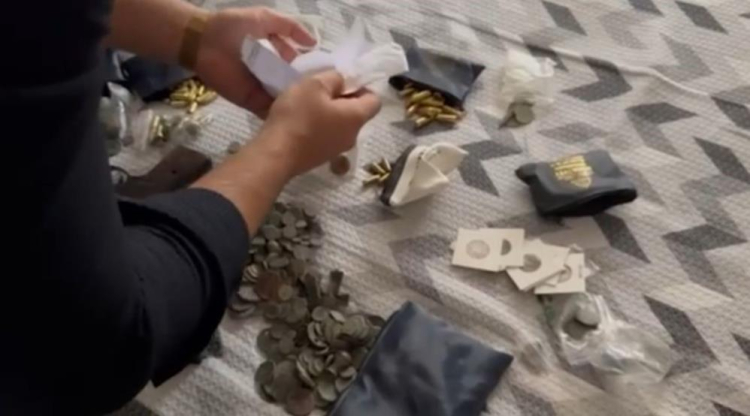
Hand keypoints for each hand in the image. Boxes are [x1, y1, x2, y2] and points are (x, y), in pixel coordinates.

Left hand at [195, 7, 315, 117]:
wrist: (202, 42)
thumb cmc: (231, 27)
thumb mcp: (264, 18)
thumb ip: (290, 27)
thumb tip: (314, 43)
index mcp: (276, 54)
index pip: (299, 66)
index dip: (312, 70)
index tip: (328, 77)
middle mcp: (272, 73)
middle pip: (295, 85)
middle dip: (308, 90)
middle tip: (325, 96)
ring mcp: (262, 89)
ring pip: (285, 99)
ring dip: (297, 103)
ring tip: (315, 108)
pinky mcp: (251, 101)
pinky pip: (270, 109)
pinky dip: (281, 113)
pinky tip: (296, 116)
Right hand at [257, 71, 381, 177]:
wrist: (276, 155)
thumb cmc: (298, 116)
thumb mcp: (314, 85)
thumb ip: (334, 78)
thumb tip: (341, 82)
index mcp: (356, 117)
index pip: (375, 100)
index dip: (362, 87)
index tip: (343, 81)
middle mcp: (352, 136)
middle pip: (355, 113)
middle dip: (341, 99)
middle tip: (321, 89)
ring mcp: (336, 150)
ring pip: (339, 125)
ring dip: (328, 113)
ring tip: (307, 104)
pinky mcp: (320, 158)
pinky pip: (326, 136)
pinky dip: (318, 127)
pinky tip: (299, 121)